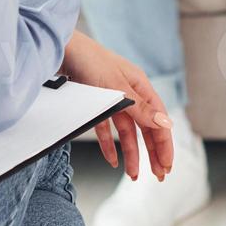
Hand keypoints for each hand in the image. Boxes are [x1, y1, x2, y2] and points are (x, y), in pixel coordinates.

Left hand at [59, 32, 173, 180]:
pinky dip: (110, 145)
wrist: (59, 50)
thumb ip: (140, 109)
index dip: (164, 143)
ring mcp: (112, 99)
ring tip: (133, 175)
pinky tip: (112, 159)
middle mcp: (129, 93)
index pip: (158, 119)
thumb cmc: (89, 60)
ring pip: (127, 132)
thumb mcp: (117, 87)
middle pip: (146, 127)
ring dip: (132, 153)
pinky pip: (106, 129)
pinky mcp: (95, 104)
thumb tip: (165, 124)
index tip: (167, 164)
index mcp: (140, 86)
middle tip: (159, 175)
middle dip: (153, 152)